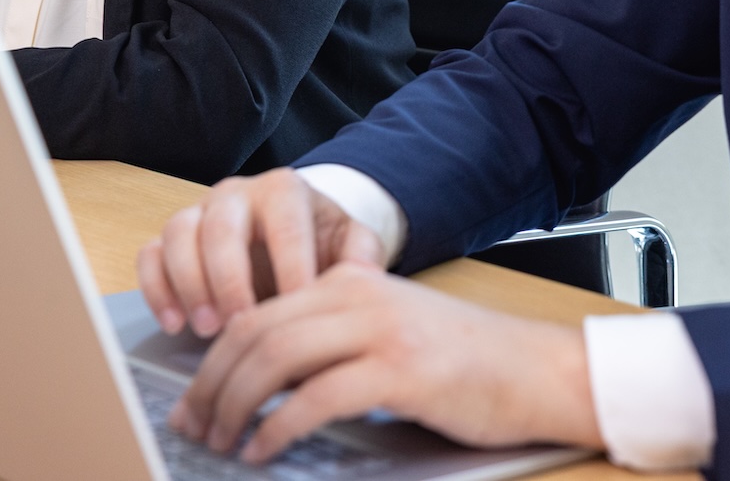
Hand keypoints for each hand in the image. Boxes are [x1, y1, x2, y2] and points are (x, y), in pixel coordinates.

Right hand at [137, 168, 384, 337]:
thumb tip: (364, 274)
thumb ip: (362, 252)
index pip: (284, 224)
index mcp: (283, 190)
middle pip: (221, 226)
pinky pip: (149, 254)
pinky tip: (173, 324)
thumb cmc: (320, 241)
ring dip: (189, 283)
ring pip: (178, 233)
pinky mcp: (169, 238)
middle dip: (229, 278)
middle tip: (241, 324)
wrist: (295, 234)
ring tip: (208, 329)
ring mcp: (198, 213)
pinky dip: (156, 288)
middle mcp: (235, 194)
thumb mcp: (350, 241)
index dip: (290, 266)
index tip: (298, 309)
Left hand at [171, 262, 602, 462]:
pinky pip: (318, 397)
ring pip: (277, 359)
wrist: (538, 370)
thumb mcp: (390, 334)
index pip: (258, 313)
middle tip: (191, 426)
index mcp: (352, 281)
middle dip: (212, 385)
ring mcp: (382, 329)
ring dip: (236, 406)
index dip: (213, 361)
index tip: (193, 401)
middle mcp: (361, 295)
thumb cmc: (466, 365)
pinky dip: (279, 427)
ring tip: (220, 441)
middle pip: (256, 333)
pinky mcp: (402, 369)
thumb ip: (334, 342)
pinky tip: (264, 449)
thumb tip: (261, 385)